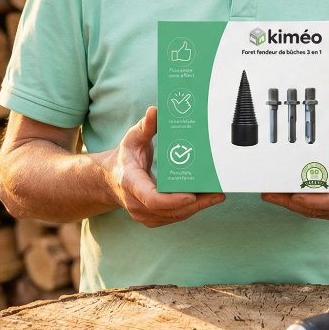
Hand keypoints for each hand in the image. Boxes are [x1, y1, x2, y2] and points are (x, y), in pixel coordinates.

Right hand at [108, 107, 223, 226]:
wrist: (110, 179)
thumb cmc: (125, 157)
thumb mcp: (132, 139)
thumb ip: (145, 127)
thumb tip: (155, 110)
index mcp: (130, 183)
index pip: (151, 198)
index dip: (172, 200)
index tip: (191, 195)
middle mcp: (135, 203)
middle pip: (169, 210)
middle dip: (195, 203)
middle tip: (217, 194)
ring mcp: (142, 214)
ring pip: (174, 216)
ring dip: (197, 208)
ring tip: (217, 196)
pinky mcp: (151, 219)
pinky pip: (173, 217)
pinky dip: (189, 209)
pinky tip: (205, 200)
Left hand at [261, 103, 328, 221]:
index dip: (314, 200)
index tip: (295, 194)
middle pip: (317, 209)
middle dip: (291, 201)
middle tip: (269, 192)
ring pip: (312, 212)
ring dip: (290, 204)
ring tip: (269, 194)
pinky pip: (313, 211)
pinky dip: (297, 204)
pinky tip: (281, 196)